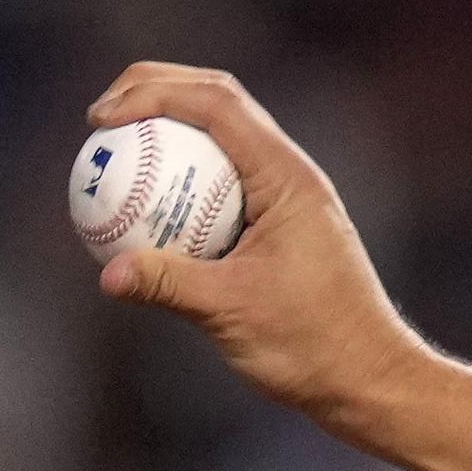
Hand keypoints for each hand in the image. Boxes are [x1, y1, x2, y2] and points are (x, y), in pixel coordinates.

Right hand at [85, 64, 432, 437]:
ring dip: (169, 130)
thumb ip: (169, 284)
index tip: (100, 121)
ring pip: (222, 137)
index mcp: (288, 179)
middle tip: (99, 120)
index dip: (151, 94)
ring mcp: (289, 197)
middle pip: (218, 102)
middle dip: (154, 91)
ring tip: (115, 149)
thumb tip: (107, 273)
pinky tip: (144, 205)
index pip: (216, 104)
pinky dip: (183, 178)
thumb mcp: (232, 313)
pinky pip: (224, 181)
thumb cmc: (315, 346)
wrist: (372, 380)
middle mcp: (292, 175)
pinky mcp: (282, 223)